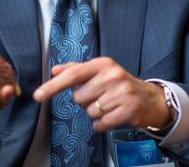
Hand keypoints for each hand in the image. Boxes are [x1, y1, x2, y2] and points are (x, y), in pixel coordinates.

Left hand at [33, 57, 170, 132]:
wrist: (149, 99)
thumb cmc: (119, 85)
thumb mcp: (100, 72)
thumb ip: (76, 69)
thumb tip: (55, 70)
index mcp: (103, 64)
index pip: (73, 74)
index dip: (53, 86)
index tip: (38, 95)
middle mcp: (113, 75)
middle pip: (79, 98)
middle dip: (85, 101)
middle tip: (101, 97)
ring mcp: (122, 92)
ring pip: (89, 112)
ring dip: (95, 113)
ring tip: (109, 106)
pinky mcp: (128, 109)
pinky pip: (100, 124)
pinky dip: (102, 124)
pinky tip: (112, 115)